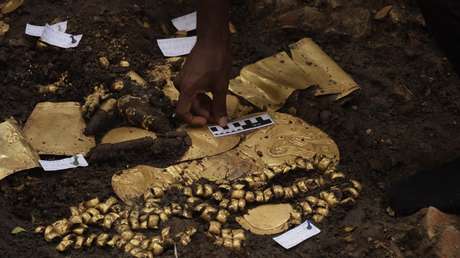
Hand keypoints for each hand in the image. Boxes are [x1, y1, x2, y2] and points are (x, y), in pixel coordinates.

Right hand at [174, 0, 230, 126]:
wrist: (213, 39)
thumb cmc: (216, 60)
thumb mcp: (221, 86)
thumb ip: (220, 106)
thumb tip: (222, 123)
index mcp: (186, 88)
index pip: (182, 112)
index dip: (193, 120)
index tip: (207, 121)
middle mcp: (181, 84)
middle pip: (189, 106)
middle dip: (204, 112)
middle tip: (219, 115)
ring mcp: (183, 79)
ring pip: (192, 99)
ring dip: (204, 104)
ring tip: (218, 105)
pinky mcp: (188, 75)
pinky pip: (192, 90)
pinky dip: (202, 96)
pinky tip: (214, 96)